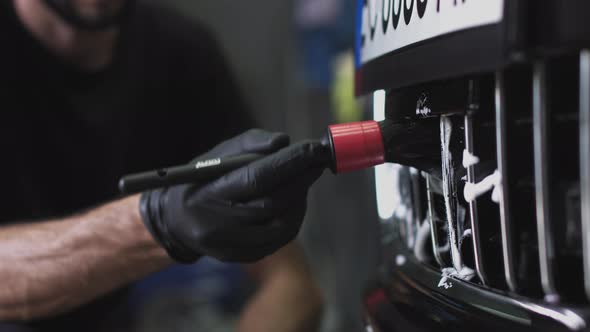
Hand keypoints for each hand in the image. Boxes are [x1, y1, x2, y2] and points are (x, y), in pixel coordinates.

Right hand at [140, 129, 324, 262]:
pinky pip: (280, 239)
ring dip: (301, 198)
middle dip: (301, 179)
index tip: (313, 149)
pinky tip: (296, 199)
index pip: (256, 178)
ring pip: (282, 224)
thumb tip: (284, 142)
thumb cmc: (203, 180)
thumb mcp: (219, 155)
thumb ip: (251, 144)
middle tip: (318, 161)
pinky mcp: (244, 257)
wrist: (178, 222)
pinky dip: (294, 216)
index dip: (288, 163)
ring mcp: (232, 246)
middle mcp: (220, 225)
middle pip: (273, 203)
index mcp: (209, 194)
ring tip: (305, 178)